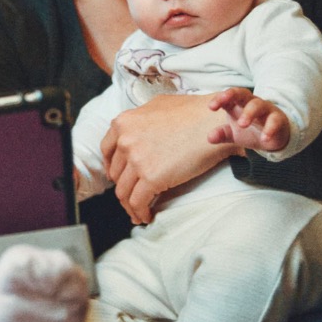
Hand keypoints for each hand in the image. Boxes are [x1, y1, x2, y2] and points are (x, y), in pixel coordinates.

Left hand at [101, 93, 241, 224]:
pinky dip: (140, 212)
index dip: (112, 166)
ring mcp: (136, 160)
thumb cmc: (194, 112)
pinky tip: (147, 216)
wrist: (215, 122)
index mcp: (124, 123)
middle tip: (132, 195)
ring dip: (129, 205)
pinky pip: (138, 202)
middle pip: (116, 173)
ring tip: (138, 212)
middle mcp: (125, 140)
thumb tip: (138, 130)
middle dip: (123, 186)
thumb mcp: (158, 105)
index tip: (118, 176)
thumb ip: (142, 119)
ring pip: (123, 191)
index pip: (107, 150)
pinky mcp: (151, 177)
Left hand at [207, 88, 289, 152]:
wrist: (274, 137)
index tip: (211, 107)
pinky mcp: (278, 119)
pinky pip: (274, 120)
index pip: (228, 97)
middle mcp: (251, 103)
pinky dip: (270, 129)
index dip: (220, 99)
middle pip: (242, 93)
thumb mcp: (234, 134)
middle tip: (223, 104)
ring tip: (242, 125)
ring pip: (258, 105)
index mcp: (238, 104)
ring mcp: (266, 109)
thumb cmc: (250, 130)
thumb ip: (222, 134)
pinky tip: (264, 138)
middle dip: (232, 95)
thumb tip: (209, 138)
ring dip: (249, 113)